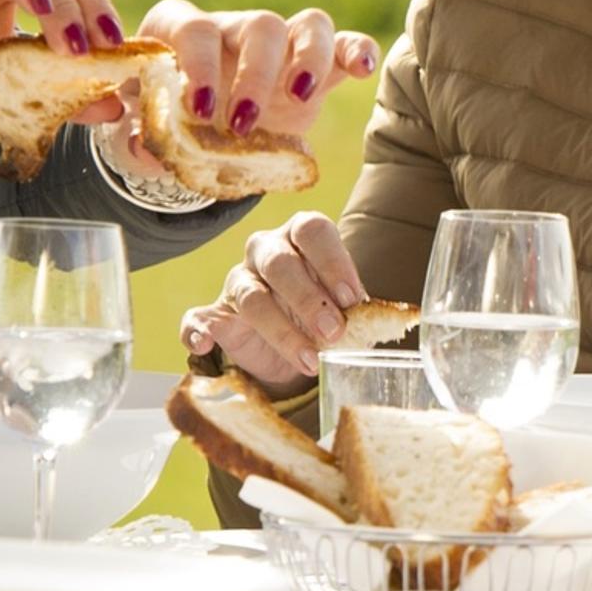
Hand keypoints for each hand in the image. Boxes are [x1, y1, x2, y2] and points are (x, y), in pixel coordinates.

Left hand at [92, 1, 380, 189]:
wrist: (189, 128)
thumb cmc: (159, 118)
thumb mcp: (140, 126)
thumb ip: (137, 136)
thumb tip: (144, 149)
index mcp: (181, 31)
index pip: (194, 30)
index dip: (199, 66)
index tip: (200, 110)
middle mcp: (232, 28)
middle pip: (258, 25)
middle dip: (255, 74)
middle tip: (244, 124)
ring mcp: (277, 44)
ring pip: (307, 24)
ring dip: (308, 59)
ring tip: (301, 98)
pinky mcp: (312, 66)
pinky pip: (342, 44)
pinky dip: (356, 49)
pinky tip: (363, 70)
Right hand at [183, 211, 368, 387]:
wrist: (293, 347)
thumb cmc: (326, 315)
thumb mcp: (348, 311)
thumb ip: (364, 310)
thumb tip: (393, 318)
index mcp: (301, 237)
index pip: (312, 230)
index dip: (332, 261)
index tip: (350, 297)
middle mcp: (266, 251)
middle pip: (279, 262)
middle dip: (308, 298)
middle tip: (333, 331)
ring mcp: (237, 281)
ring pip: (249, 296)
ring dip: (280, 330)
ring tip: (309, 359)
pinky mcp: (214, 315)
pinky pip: (198, 318)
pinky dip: (199, 330)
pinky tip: (207, 343)